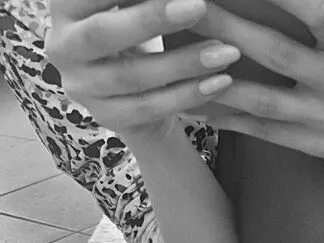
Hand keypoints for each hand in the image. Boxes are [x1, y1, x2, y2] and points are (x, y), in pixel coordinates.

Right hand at [45, 0, 241, 140]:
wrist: (130, 89)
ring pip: (134, 77)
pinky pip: (151, 108)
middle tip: (200, 6)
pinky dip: (189, 94)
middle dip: (154, 19)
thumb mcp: (131, 7)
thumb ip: (145, 0)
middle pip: (104, 34)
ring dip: (185, 63)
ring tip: (227, 51)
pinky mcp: (107, 117)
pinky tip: (221, 81)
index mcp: (65, 6)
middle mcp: (62, 46)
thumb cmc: (134, 29)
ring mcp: (82, 87)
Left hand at [191, 0, 323, 157]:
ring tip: (178, 63)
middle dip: (226, 28)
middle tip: (186, 6)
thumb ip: (315, 17)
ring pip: (263, 101)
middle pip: (276, 53)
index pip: (321, 11)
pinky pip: (266, 132)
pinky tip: (198, 106)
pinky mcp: (318, 146)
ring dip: (216, 81)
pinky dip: (230, 119)